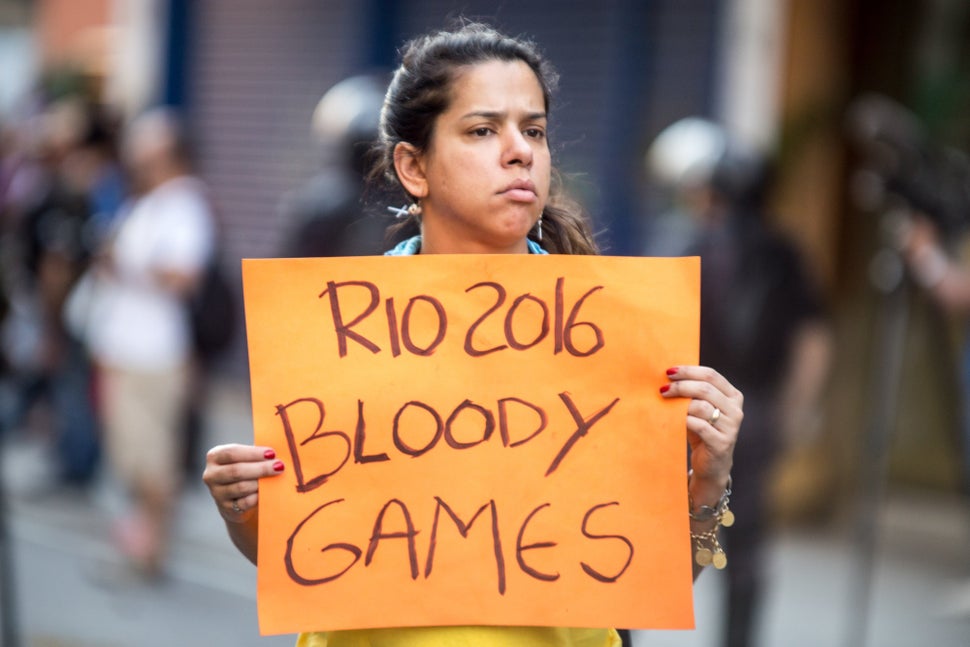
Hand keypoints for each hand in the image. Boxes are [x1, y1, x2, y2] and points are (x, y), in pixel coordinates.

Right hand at [202, 444, 284, 522]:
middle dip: (260, 468)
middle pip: (236, 471)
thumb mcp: (245, 459)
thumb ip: (257, 454)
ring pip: (241, 487)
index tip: (271, 453)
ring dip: (260, 483)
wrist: (237, 498)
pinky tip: (266, 492)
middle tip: (279, 466)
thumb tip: (275, 454)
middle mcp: (211, 474)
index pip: (232, 453)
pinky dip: (257, 497)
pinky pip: (245, 502)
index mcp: (214, 456)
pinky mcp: (226, 508)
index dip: (253, 453)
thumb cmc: (245, 470)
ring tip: (274, 478)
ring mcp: (217, 493)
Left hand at [661, 366, 742, 488]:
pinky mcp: (722, 443)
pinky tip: (675, 420)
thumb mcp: (699, 410)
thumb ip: (692, 393)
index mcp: (733, 396)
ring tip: (666, 404)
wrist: (712, 465)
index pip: (711, 375)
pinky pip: (699, 426)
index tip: (669, 371)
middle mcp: (735, 410)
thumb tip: (667, 376)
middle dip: (681, 386)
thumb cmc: (702, 432)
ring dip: (680, 403)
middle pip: (706, 388)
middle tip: (663, 389)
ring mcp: (731, 427)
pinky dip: (684, 420)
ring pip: (702, 406)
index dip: (689, 371)